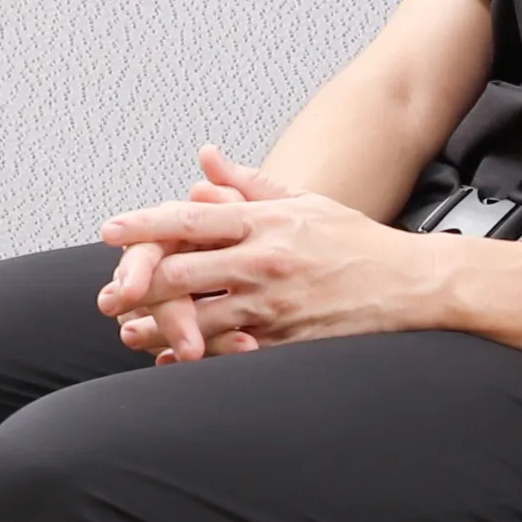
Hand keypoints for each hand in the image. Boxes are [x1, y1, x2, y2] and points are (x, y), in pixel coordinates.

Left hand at [101, 150, 447, 352]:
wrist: (412, 286)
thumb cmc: (357, 244)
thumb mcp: (305, 202)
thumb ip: (250, 184)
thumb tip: (206, 160)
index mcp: (267, 222)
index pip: (190, 219)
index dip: (143, 225)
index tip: (110, 231)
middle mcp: (266, 262)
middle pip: (181, 273)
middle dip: (138, 286)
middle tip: (109, 294)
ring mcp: (275, 305)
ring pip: (198, 320)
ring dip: (158, 328)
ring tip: (131, 332)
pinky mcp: (287, 341)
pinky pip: (229, 354)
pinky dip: (197, 358)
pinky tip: (174, 361)